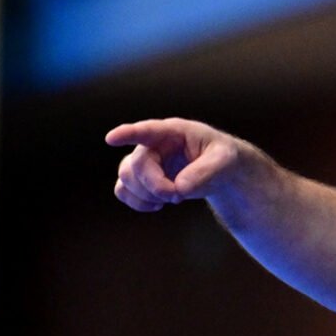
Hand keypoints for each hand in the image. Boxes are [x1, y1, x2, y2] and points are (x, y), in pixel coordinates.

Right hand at [105, 119, 245, 211]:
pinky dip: (137, 203)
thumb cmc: (221, 157)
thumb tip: (179, 188)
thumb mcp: (224, 160)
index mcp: (173, 132)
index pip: (147, 131)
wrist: (219, 170)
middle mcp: (152, 144)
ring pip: (125, 179)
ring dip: (145, 195)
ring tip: (172, 198)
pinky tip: (157, 205)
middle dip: (155, 186)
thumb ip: (205, 171)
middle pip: (136, 166)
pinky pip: (123, 191)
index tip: (111, 139)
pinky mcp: (140, 179)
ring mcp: (144, 161)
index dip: (128, 134)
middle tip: (178, 196)